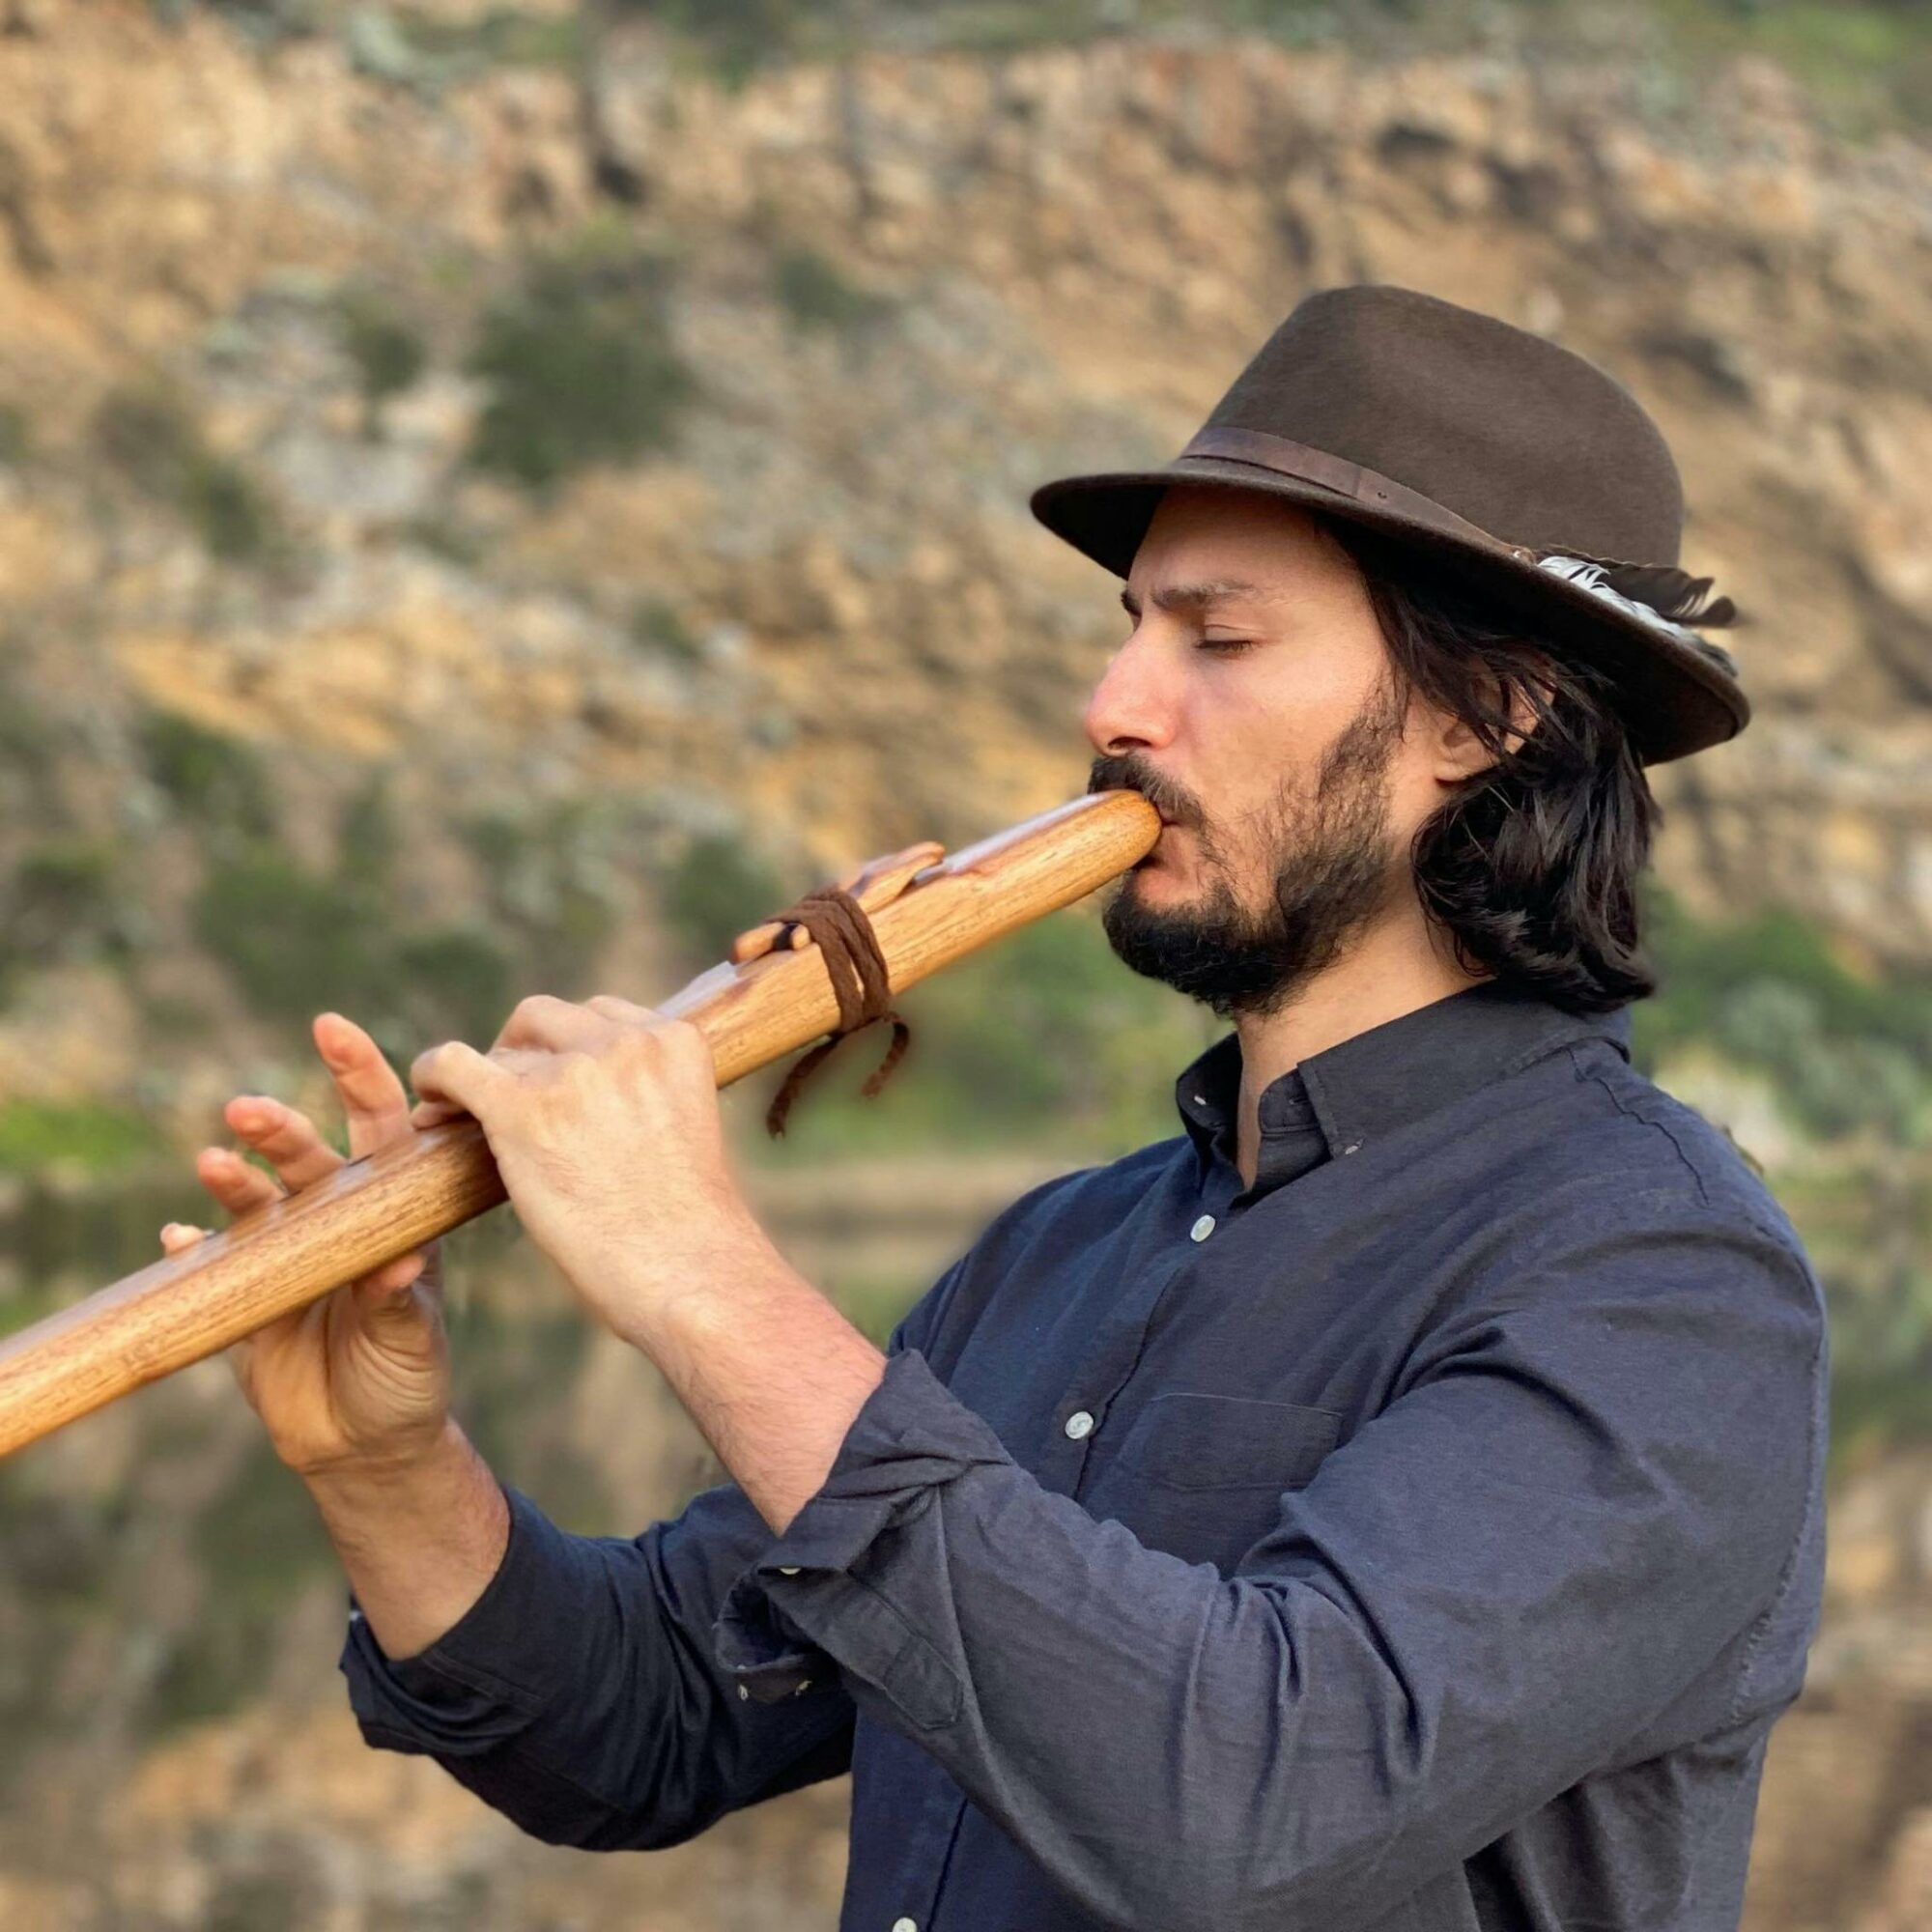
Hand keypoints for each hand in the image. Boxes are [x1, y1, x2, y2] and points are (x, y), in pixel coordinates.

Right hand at [160, 1012, 451, 1478]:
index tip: (330, 1029)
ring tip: (215, 1164)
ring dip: (232, 1181)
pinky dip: (187, 1252)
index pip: (375, 1127)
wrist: (366, 1441)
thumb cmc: (407, 1371)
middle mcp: (330, 1220)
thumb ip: (399, 1298)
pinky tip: (174, 1239)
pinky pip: (204, 1267)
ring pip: (252, 1204)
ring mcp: (280, 1256)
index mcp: (386, 1210)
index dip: (357, 1074)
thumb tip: (396, 1262)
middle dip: (278, 1129)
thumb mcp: (412, 1336)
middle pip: (304, 1158)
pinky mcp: (239, 1301)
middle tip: (250, 1113)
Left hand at [408, 994, 773, 1344]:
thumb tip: (580, 1101)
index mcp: (676, 1039)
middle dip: (522, 1051)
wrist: (683, 1269)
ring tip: (462, 1110)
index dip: (568, 1047)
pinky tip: (429, 1098)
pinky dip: (434, 1076)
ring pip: (505, 1048)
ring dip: (485, 1075)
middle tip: (507, 1096)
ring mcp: (575, 1072)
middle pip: (548, 1018)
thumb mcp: (680, 1128)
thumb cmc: (686, 1225)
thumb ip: (642, 1095)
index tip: (552, 1079)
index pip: (603, 1015)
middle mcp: (627, 1041)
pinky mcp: (523, 1110)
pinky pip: (456, 1066)